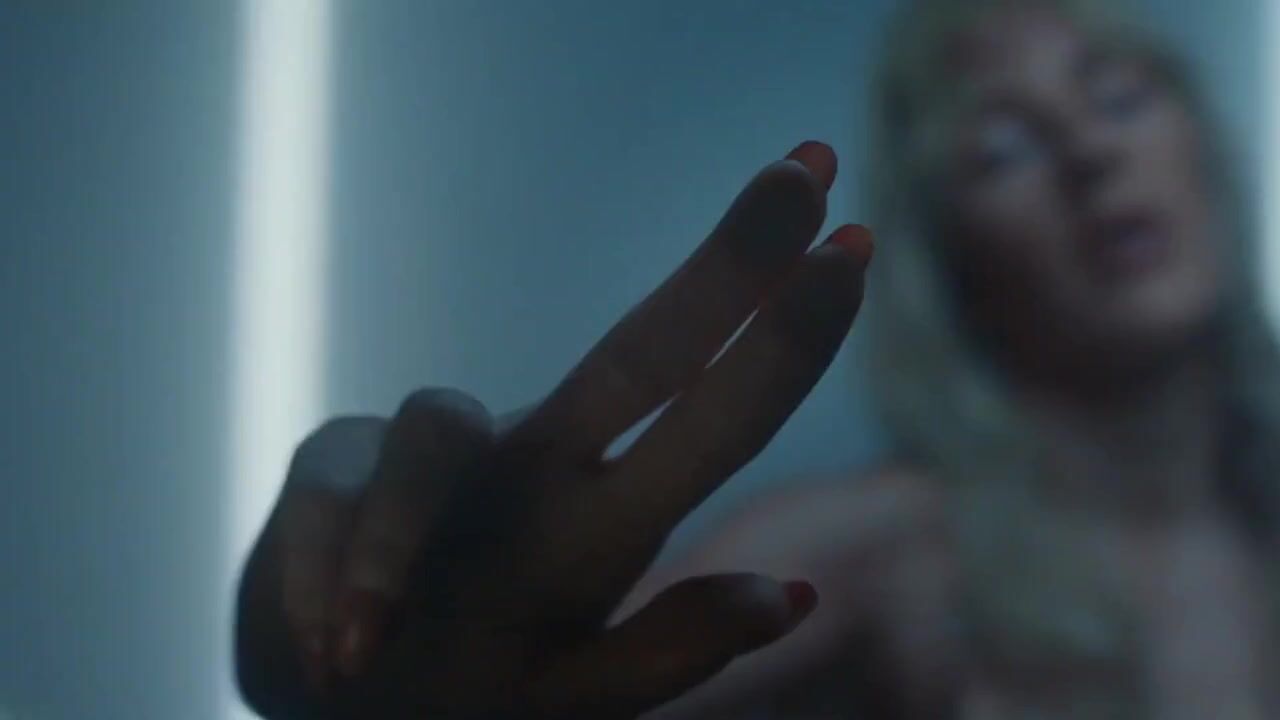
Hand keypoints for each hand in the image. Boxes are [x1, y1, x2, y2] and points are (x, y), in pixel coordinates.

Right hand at [234, 141, 873, 718]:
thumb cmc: (475, 696)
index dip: (781, 331)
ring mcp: (434, 466)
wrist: (342, 711)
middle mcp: (534, 467)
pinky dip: (328, 579)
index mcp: (601, 512)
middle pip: (640, 355)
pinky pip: (328, 508)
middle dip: (727, 271)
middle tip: (803, 176)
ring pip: (435, 430)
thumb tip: (797, 597)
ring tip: (359, 654)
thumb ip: (664, 654)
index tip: (857, 240)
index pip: (706, 405)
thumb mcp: (574, 696)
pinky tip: (326, 649)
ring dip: (398, 540)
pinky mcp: (327, 482)